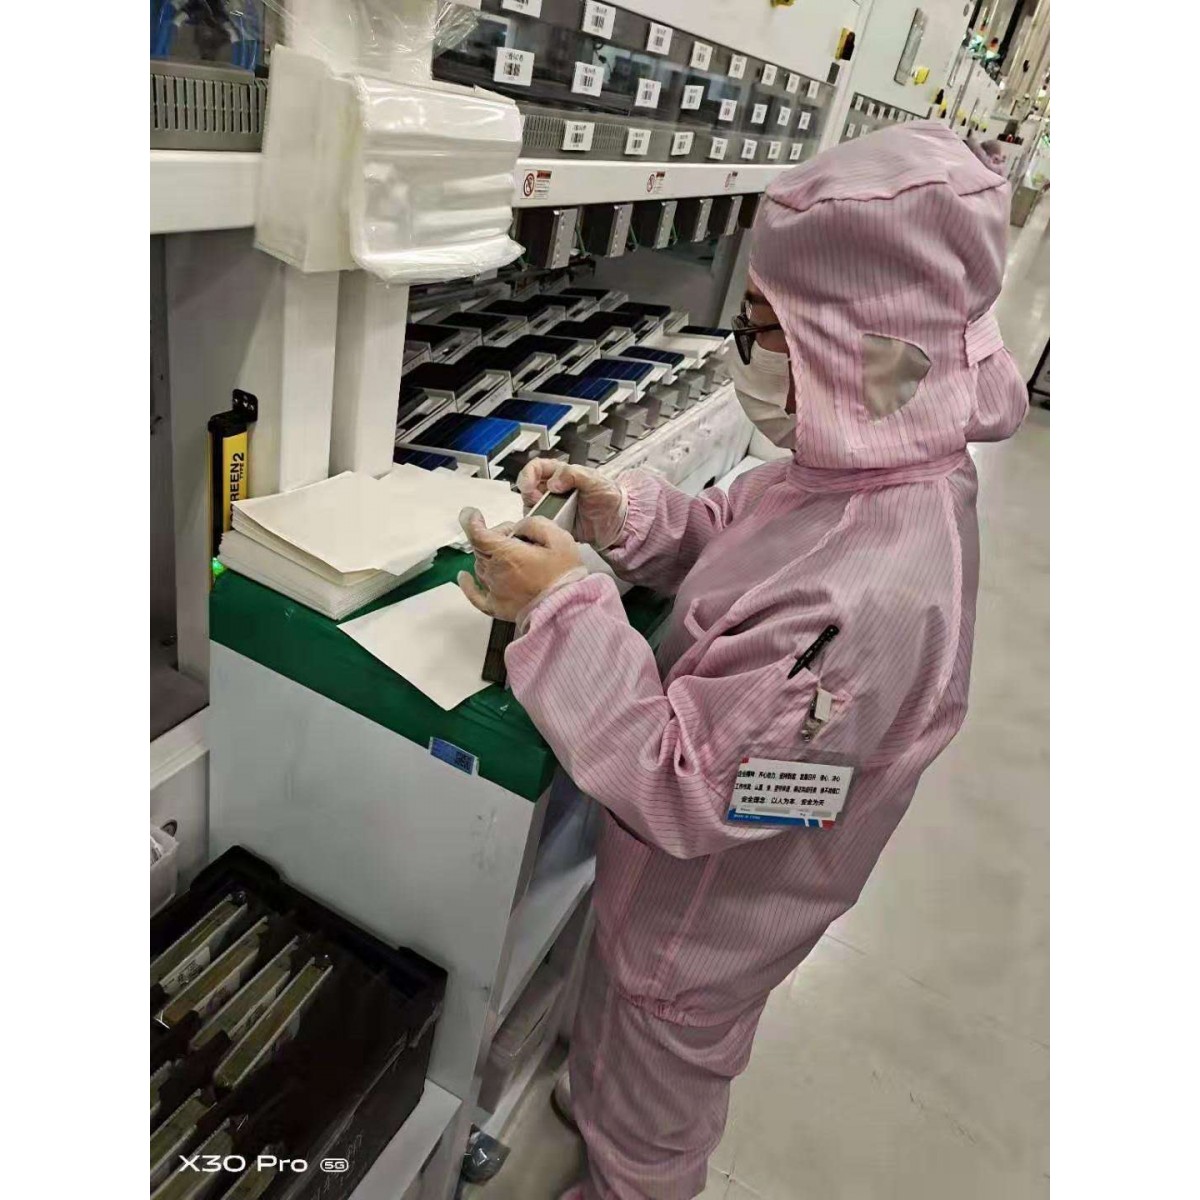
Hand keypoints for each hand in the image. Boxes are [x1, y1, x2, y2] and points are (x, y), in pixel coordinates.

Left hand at [457, 507, 584, 622]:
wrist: (568, 609)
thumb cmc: (564, 576)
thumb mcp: (558, 538)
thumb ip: (533, 524)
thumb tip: (518, 527)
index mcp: (507, 554)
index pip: (478, 534)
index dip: (472, 521)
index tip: (473, 514)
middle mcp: (495, 572)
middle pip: (481, 547)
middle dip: (496, 537)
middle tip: (520, 539)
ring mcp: (494, 590)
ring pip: (480, 566)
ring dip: (490, 557)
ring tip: (514, 558)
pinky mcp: (497, 607)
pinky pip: (475, 595)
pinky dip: (468, 585)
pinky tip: (464, 577)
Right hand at [516, 460, 628, 549]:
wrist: (616, 521)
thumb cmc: (608, 496)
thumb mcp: (594, 480)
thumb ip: (574, 474)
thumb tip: (554, 482)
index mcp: (560, 474)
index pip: (535, 468)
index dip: (528, 475)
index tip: (529, 486)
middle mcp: (552, 489)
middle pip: (528, 489)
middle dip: (529, 496)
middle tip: (538, 502)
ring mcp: (551, 507)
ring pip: (531, 507)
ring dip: (534, 511)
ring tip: (547, 515)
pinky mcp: (554, 524)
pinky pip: (539, 525)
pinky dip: (540, 525)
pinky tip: (550, 525)